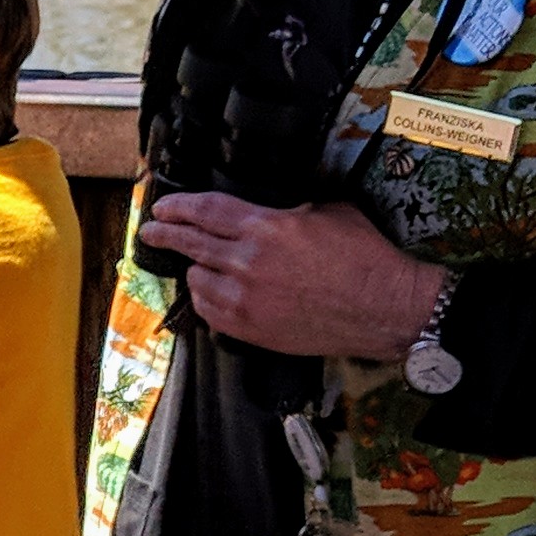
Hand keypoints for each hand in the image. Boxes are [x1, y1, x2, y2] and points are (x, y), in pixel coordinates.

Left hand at [145, 194, 449, 359]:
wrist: (384, 308)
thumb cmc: (365, 259)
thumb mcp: (328, 212)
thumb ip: (288, 211)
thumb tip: (269, 212)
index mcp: (268, 227)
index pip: (206, 211)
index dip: (179, 207)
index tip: (163, 207)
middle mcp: (249, 261)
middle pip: (190, 243)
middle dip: (165, 235)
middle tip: (151, 232)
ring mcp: (246, 298)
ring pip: (197, 279)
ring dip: (196, 270)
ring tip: (198, 267)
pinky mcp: (250, 328)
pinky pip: (210, 311)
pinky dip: (207, 299)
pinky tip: (212, 293)